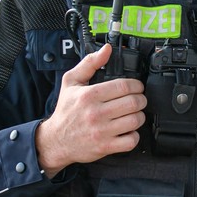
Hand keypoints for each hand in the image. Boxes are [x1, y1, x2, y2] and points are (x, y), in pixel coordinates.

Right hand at [35, 43, 146, 172]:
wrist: (56, 140)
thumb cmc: (65, 111)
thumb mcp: (71, 82)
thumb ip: (90, 63)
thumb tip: (106, 50)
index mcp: (89, 95)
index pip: (124, 86)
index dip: (136, 85)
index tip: (137, 87)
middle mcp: (96, 113)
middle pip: (133, 102)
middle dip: (141, 99)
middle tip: (138, 99)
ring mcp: (101, 131)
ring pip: (135, 120)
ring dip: (139, 116)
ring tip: (134, 114)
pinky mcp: (105, 146)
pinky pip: (131, 140)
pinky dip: (134, 135)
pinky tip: (128, 130)